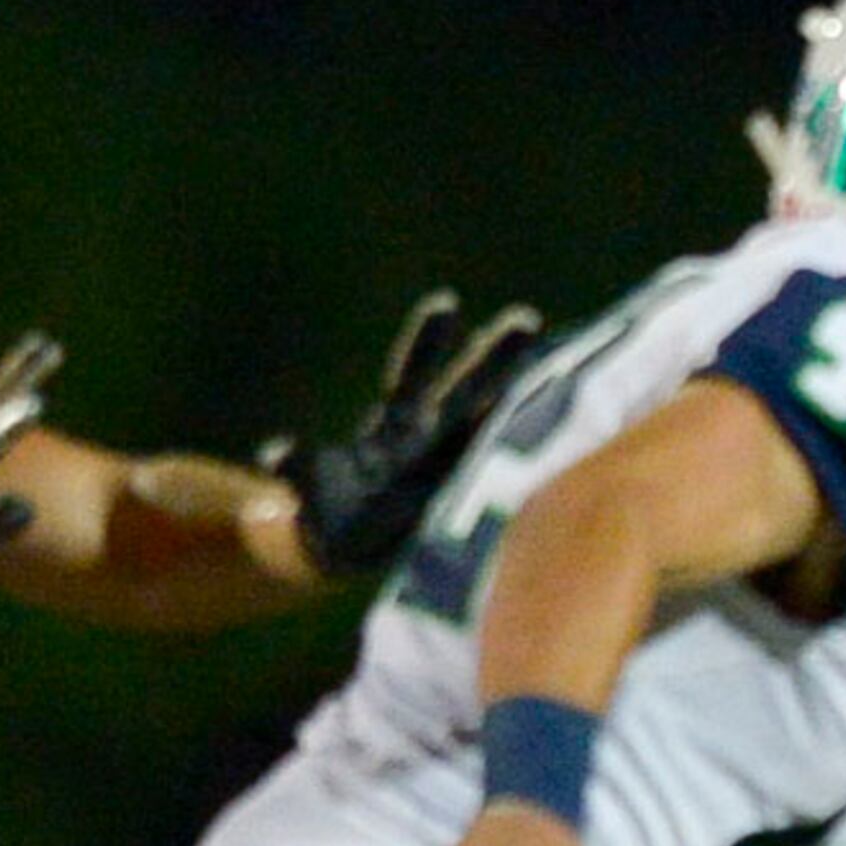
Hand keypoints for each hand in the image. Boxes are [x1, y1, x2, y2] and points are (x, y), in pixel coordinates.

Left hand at [260, 293, 543, 578]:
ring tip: (567, 370)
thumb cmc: (332, 509)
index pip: (413, 373)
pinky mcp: (469, 497)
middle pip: (467, 387)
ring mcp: (458, 465)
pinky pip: (501, 475)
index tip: (447, 302)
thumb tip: (275, 452)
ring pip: (495, 427)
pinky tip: (570, 437)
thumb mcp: (311, 487)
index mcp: (396, 424)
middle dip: (495, 357)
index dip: (428, 342)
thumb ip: (301, 466)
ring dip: (525, 403)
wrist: (354, 543)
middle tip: (527, 318)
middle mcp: (433, 435)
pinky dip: (532, 457)